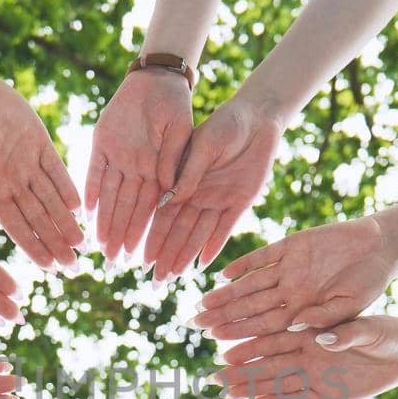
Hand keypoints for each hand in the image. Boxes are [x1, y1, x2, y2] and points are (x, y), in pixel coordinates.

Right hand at [0, 73, 82, 269]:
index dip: (33, 247)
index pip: (17, 226)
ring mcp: (28, 164)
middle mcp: (14, 182)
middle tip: (72, 266)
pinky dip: (68, 188)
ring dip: (66, 222)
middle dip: (55, 243)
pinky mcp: (41, 144)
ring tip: (81, 244)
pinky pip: (57, 170)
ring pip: (52, 200)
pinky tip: (79, 208)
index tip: (47, 267)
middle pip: (39, 219)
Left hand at [85, 70, 193, 260]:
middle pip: (126, 208)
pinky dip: (89, 190)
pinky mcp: (100, 144)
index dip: (143, 232)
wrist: (156, 79)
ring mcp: (116, 158)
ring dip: (104, 221)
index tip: (139, 255)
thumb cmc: (176, 105)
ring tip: (100, 247)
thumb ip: (174, 161)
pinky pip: (93, 171)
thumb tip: (171, 193)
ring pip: (108, 196)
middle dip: (120, 235)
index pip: (149, 208)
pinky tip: (86, 212)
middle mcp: (134, 169)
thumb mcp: (181, 132)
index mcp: (157, 171)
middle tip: (114, 261)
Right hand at [144, 97, 281, 281]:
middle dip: (165, 255)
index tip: (140, 257)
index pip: (163, 214)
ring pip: (198, 235)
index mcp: (183, 180)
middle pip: (178, 231)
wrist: (257, 119)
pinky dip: (213, 247)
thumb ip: (188, 172)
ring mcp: (219, 201)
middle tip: (154, 279)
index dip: (152, 236)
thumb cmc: (225, 125)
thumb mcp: (203, 145)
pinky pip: (224, 230)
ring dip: (184, 256)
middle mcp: (198, 195)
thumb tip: (168, 201)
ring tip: (171, 277)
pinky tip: (202, 266)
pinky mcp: (240, 203)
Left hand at [192, 216, 394, 340]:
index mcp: (303, 311)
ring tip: (203, 305)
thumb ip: (325, 316)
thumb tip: (298, 327)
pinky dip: (245, 264)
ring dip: (227, 294)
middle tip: (198, 328)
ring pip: (250, 284)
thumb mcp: (351, 304)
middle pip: (251, 310)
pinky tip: (224, 274)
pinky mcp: (290, 245)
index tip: (224, 356)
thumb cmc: (370, 282)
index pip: (268, 331)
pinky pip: (262, 257)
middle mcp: (290, 292)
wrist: (380, 246)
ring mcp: (288, 269)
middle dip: (225, 319)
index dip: (246, 342)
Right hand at [212, 316, 397, 398]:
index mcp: (312, 333)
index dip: (250, 345)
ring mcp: (315, 375)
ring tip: (226, 392)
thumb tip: (325, 336)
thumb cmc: (386, 334)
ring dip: (252, 387)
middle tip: (212, 375)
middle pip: (267, 363)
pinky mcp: (327, 394)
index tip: (224, 349)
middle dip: (240, 369)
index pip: (275, 339)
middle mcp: (307, 354)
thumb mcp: (370, 330)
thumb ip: (347, 333)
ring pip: (277, 382)